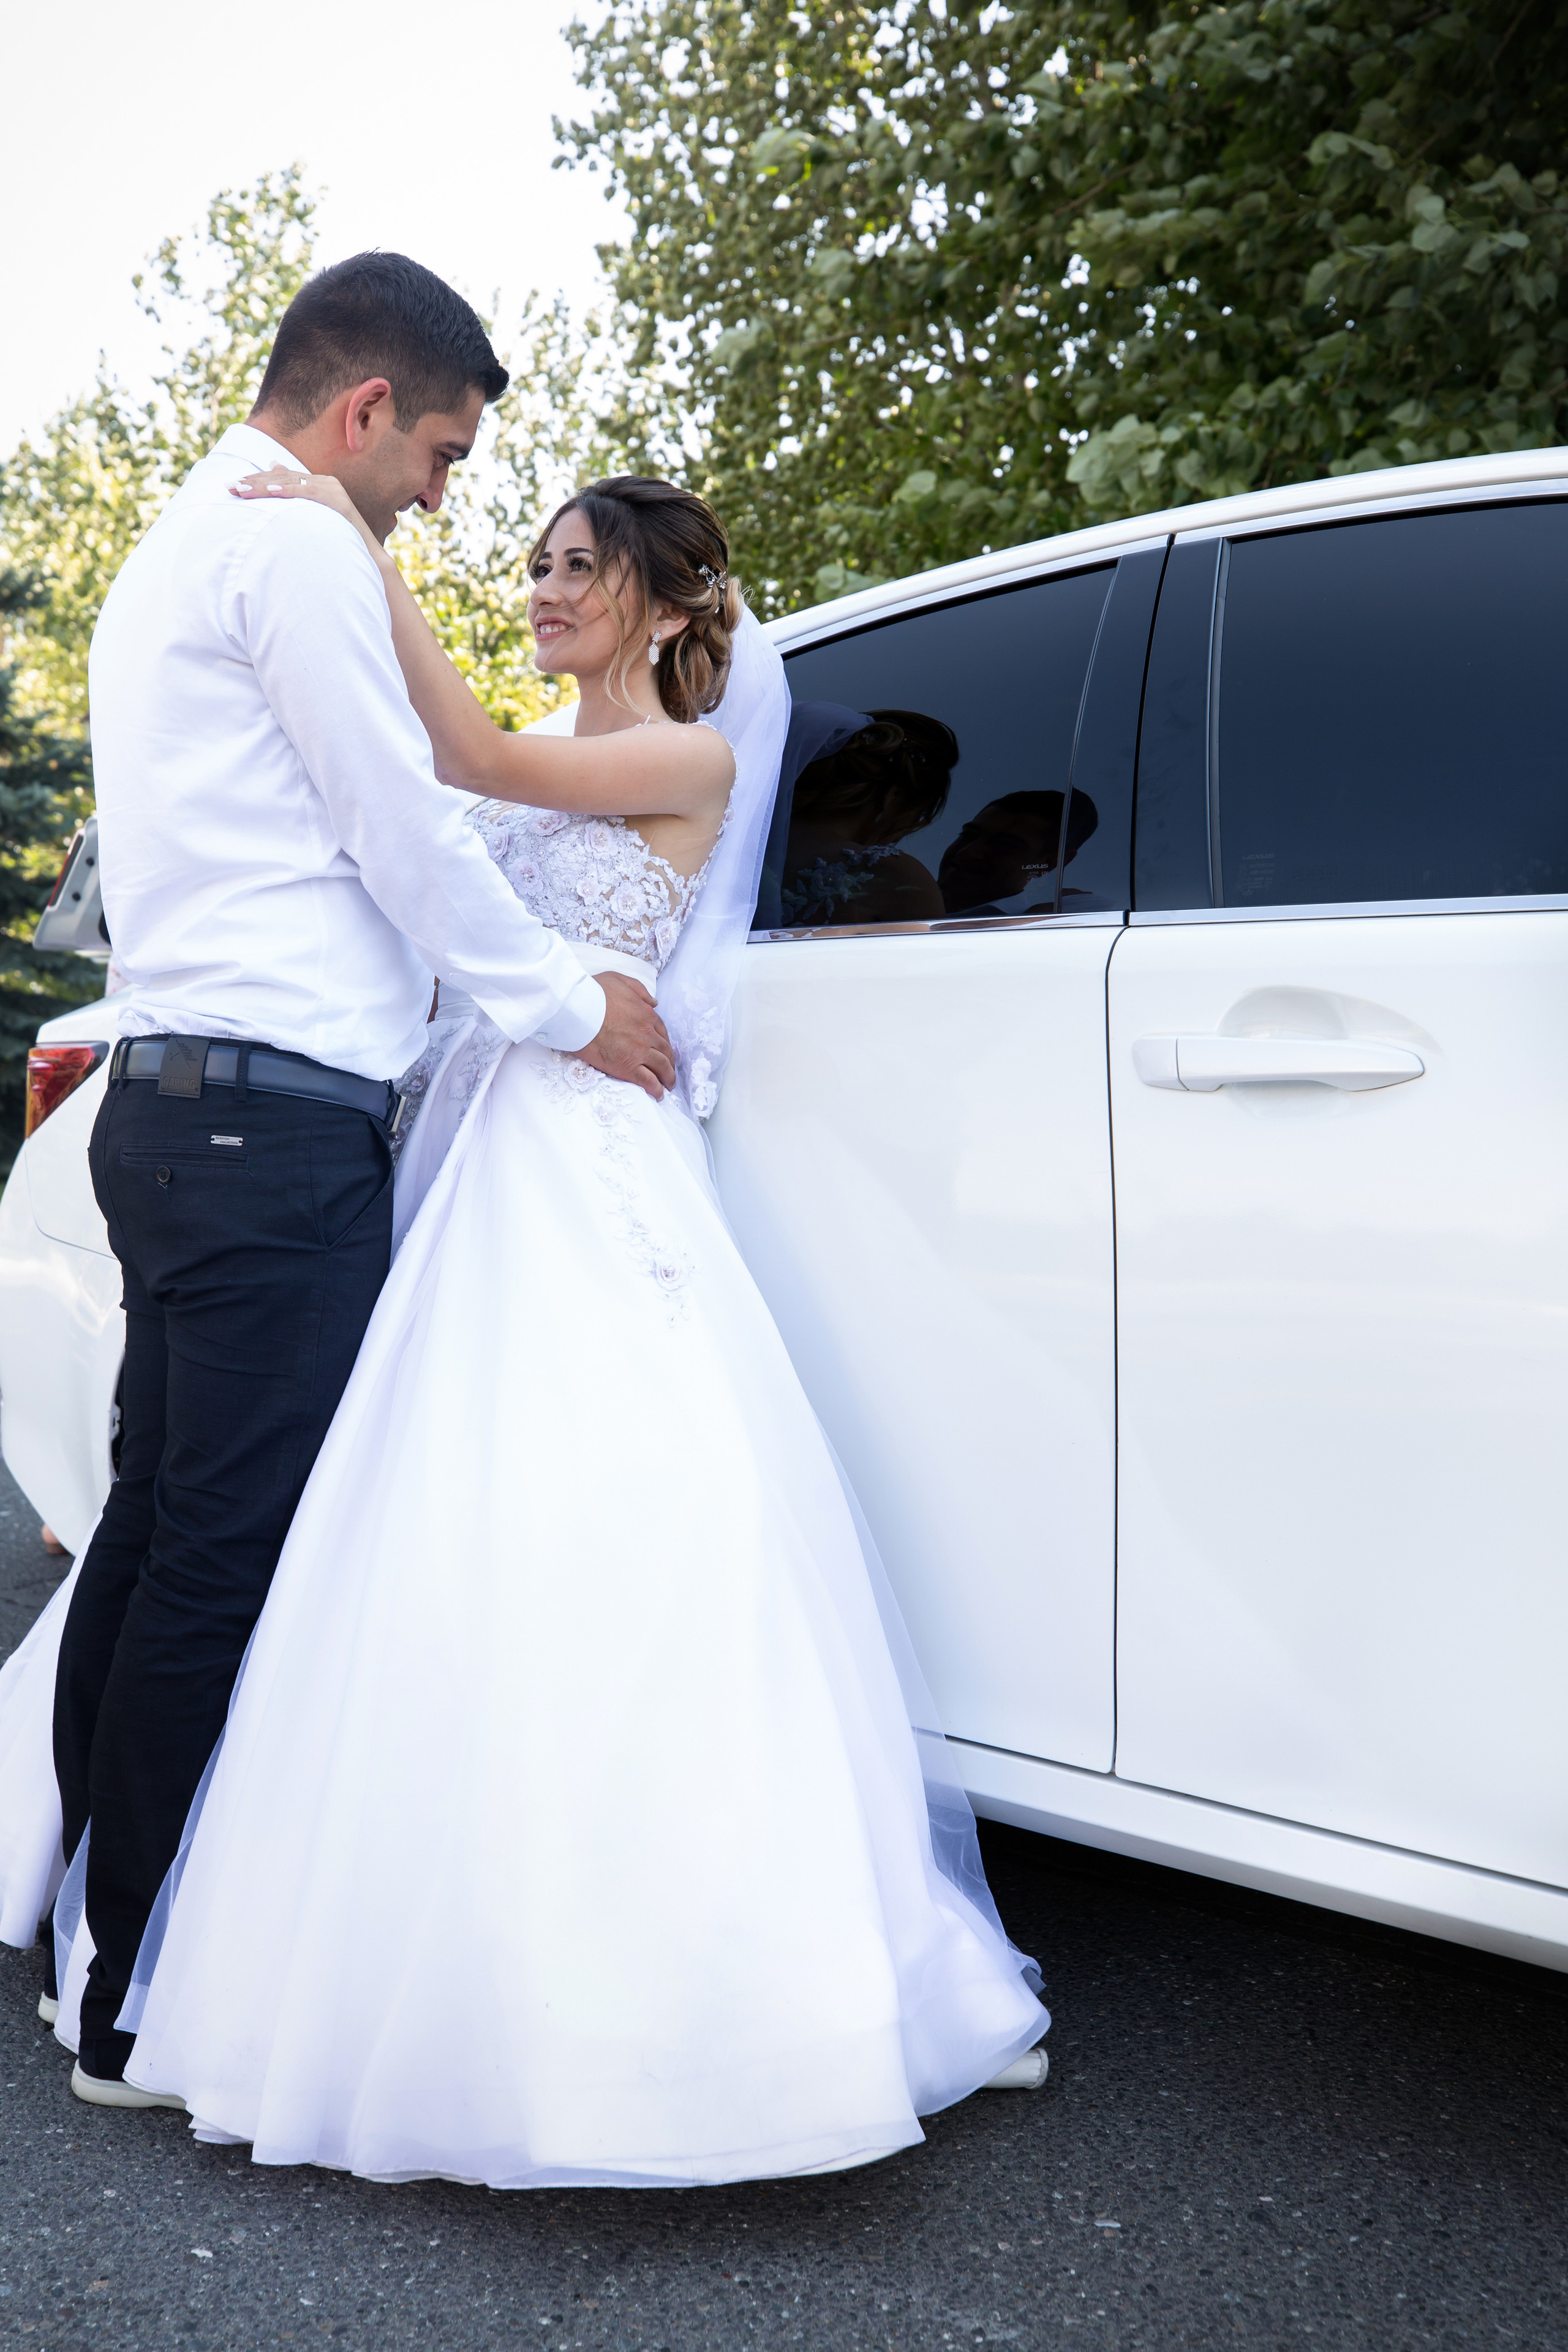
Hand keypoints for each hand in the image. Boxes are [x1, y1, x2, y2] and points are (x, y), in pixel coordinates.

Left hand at [229, 467, 384, 564]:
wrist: (368, 561)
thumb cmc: (339, 545)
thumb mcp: (313, 521)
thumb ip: (297, 500)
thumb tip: (273, 468)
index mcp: (318, 486)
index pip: (280, 478)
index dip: (256, 481)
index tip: (233, 487)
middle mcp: (325, 483)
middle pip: (283, 478)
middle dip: (254, 483)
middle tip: (230, 487)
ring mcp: (333, 491)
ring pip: (292, 483)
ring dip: (265, 486)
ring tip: (242, 490)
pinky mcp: (338, 502)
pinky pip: (309, 492)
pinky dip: (289, 490)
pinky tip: (271, 490)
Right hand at [574, 972, 675, 1100]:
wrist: (577, 1009)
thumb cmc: (593, 993)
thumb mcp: (619, 980)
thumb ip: (639, 990)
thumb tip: (654, 1002)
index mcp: (646, 1014)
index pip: (662, 1031)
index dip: (664, 1042)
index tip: (664, 1049)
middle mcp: (647, 1033)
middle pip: (665, 1051)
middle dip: (669, 1061)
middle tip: (668, 1069)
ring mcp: (639, 1051)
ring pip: (661, 1067)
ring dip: (667, 1077)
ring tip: (668, 1085)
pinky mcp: (627, 1067)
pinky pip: (648, 1081)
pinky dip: (656, 1089)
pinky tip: (658, 1094)